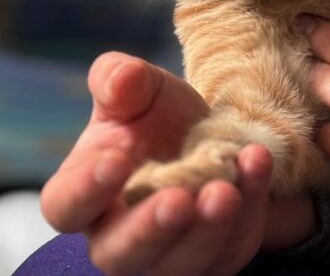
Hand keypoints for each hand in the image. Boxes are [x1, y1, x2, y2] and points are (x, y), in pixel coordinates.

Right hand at [41, 52, 314, 275]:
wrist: (207, 132)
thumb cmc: (156, 115)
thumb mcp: (139, 88)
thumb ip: (119, 79)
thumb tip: (122, 78)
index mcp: (86, 193)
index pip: (67, 205)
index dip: (86, 190)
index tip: (117, 160)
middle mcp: (120, 235)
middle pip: (122, 253)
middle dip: (152, 229)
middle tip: (179, 199)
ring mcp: (170, 254)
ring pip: (182, 264)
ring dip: (207, 231)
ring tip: (227, 191)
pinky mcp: (216, 255)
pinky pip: (232, 246)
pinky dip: (250, 209)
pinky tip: (256, 165)